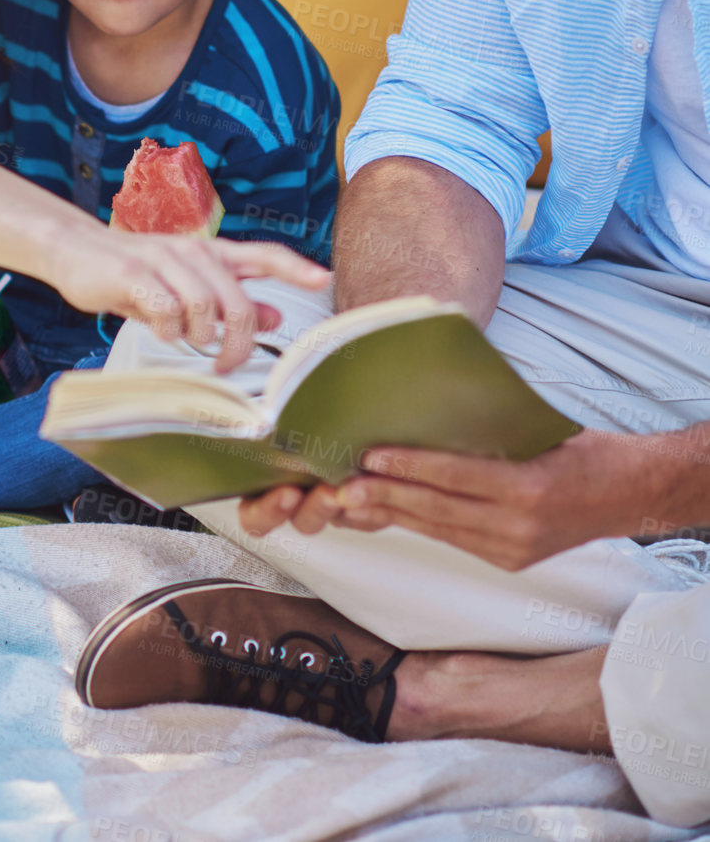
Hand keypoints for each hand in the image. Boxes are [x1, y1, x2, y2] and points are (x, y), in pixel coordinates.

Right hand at [50, 232, 329, 373]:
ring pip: (203, 307)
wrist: (77, 250)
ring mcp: (162, 259)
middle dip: (237, 342)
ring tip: (185, 341)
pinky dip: (167, 331)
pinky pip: (166, 310)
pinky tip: (160, 330)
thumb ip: (230, 299)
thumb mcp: (186, 286)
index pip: (263, 254)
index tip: (325, 280)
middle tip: (225, 364)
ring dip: (198, 336)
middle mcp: (193, 250)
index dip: (295, 267)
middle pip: (236, 301)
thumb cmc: (137, 274)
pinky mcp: (134, 273)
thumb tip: (276, 317)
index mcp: (211, 252)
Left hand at [239, 429, 681, 568]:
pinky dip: (417, 525)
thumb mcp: (535, 428)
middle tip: (341, 485)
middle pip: (437, 511)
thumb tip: (427, 404)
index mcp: (526, 489)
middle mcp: (516, 526)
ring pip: (438, 530)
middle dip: (385, 497)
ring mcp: (512, 549)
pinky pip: (453, 540)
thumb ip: (486, 426)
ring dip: (391, 515)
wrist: (624, 494)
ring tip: (350, 502)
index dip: (409, 467)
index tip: (369, 457)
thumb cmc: (578, 448)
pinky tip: (387, 513)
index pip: (455, 477)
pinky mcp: (508, 561)